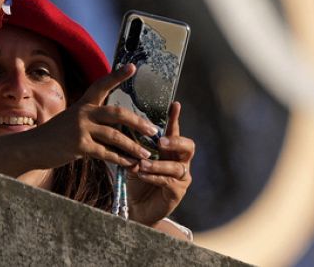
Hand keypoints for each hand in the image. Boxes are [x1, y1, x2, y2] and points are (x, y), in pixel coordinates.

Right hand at [24, 63, 158, 169]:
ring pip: (115, 136)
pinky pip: (105, 153)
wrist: (32, 147)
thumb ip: (91, 120)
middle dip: (138, 122)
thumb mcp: (71, 120)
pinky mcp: (79, 145)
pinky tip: (130, 163)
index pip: (102, 85)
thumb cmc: (55, 135)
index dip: (117, 75)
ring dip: (133, 146)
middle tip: (153, 130)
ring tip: (146, 152)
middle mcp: (84, 112)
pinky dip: (120, 159)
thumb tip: (115, 127)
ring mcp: (80, 128)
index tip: (133, 66)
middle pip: (117, 113)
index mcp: (84, 104)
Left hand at [126, 101, 194, 225]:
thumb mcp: (134, 160)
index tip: (174, 104)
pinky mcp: (177, 192)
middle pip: (188, 146)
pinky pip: (168, 181)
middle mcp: (180, 161)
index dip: (175, 118)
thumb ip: (135, 147)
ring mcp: (181, 177)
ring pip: (176, 166)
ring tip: (142, 164)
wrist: (136, 209)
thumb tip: (125, 127)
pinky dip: (154, 177)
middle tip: (161, 141)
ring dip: (158, 164)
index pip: (174, 131)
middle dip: (175, 141)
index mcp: (170, 150)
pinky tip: (142, 174)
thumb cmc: (137, 182)